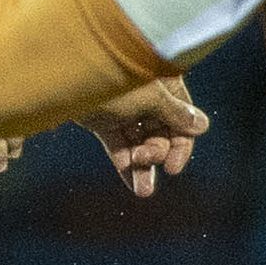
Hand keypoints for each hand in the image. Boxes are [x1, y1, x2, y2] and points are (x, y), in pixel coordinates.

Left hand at [77, 77, 207, 197]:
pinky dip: (124, 163)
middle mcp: (148, 97)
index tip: (172, 169)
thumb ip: (175, 113)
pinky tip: (131, 183)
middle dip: (155, 153)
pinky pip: (119, 145)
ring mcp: (125, 110)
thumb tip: (202, 125)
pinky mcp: (104, 120)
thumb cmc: (111, 77)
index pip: (183, 120)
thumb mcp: (149, 97)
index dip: (181, 146)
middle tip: (141, 158)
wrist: (63, 73)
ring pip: (140, 143)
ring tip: (142, 191)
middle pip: (162, 134)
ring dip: (142, 166)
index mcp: (165, 84)